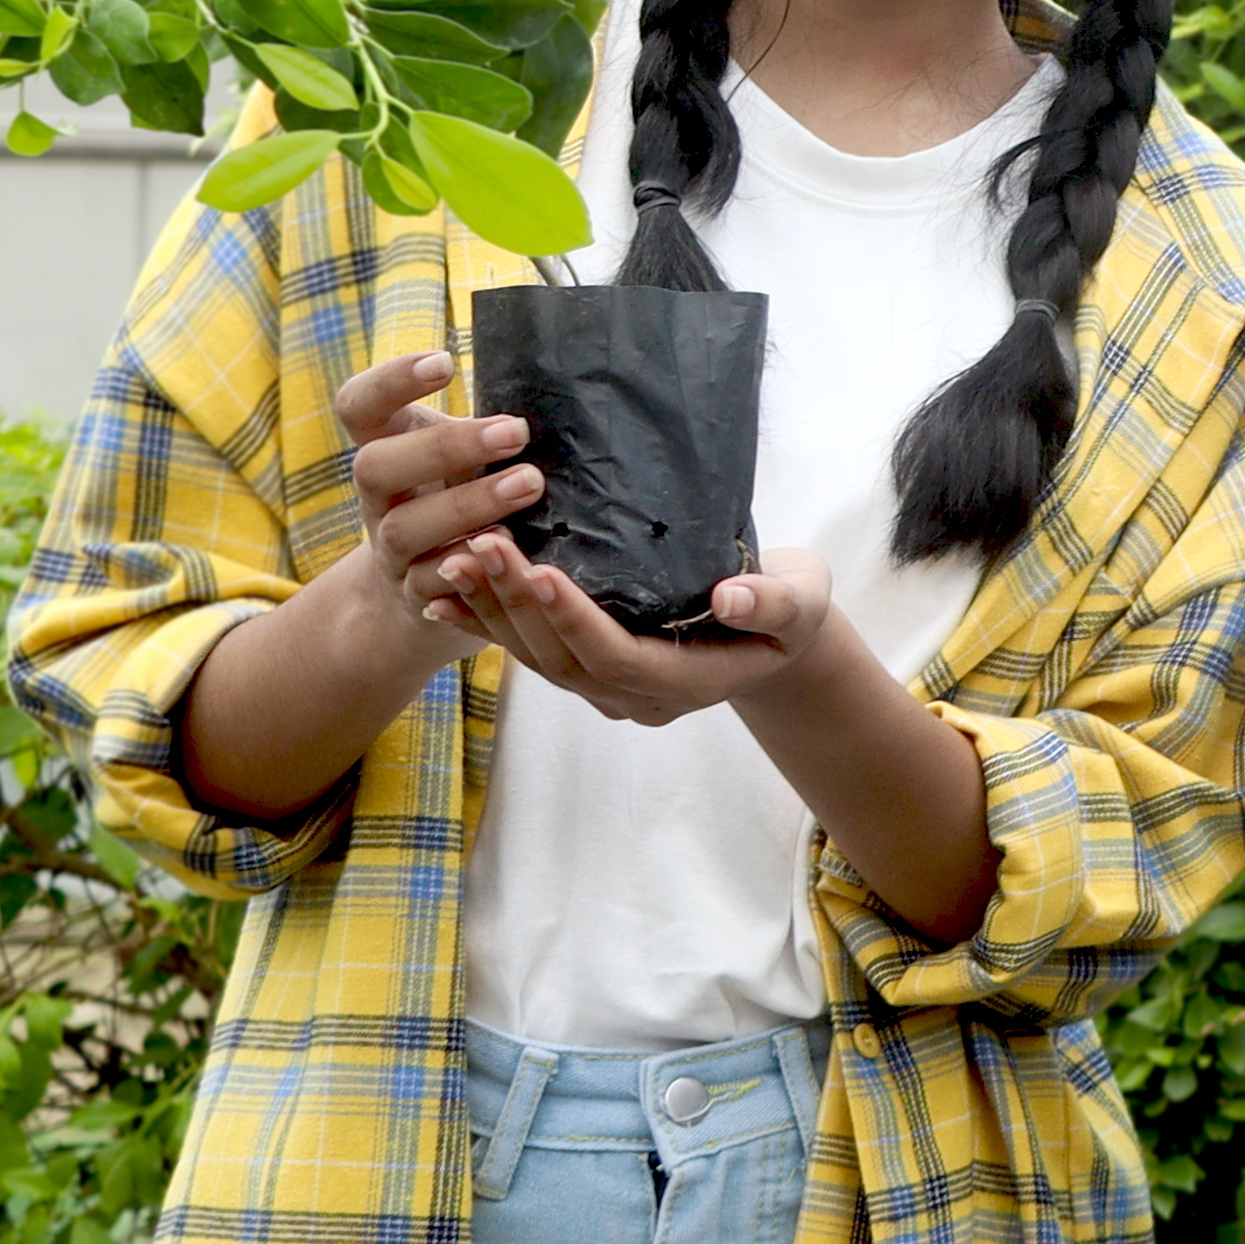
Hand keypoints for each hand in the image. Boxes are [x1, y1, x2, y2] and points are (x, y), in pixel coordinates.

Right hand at [307, 346, 545, 669]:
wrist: (424, 594)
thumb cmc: (461, 499)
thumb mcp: (463, 459)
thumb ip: (489, 428)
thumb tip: (574, 382)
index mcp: (387, 450)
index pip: (359, 406)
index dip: (389, 382)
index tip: (445, 362)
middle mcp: (380, 500)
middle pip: (375, 467)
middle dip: (443, 448)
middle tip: (516, 431)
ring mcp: (392, 552)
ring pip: (405, 529)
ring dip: (467, 506)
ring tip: (530, 483)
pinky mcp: (419, 598)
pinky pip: (433, 588)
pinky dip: (470, 570)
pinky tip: (511, 555)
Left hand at [418, 534, 844, 727]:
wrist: (775, 631)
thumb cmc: (792, 608)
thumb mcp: (801, 601)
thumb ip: (772, 603)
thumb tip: (729, 597)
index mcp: (690, 682)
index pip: (618, 658)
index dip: (576, 620)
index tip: (543, 571)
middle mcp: (638, 698)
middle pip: (564, 660)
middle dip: (520, 605)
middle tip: (483, 546)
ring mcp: (609, 690)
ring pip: (538, 660)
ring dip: (493, 611)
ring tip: (457, 558)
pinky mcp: (588, 669)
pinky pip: (529, 653)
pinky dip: (486, 623)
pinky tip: (443, 594)